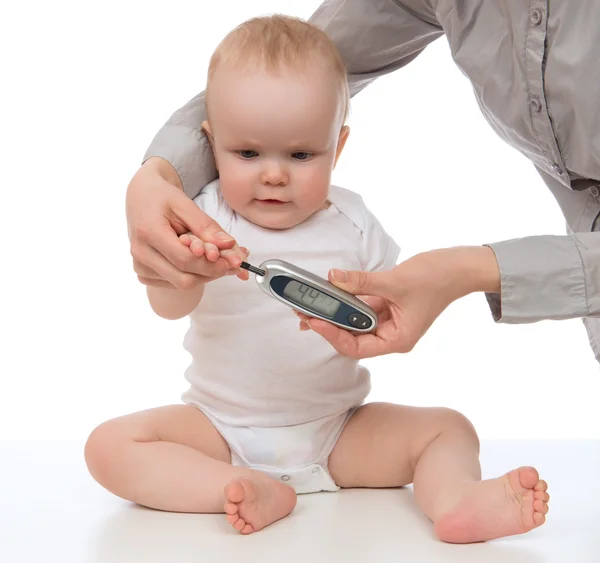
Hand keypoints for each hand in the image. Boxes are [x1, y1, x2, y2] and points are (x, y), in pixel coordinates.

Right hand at [126, 158, 247, 288]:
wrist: (141, 197)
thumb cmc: (163, 197)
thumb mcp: (186, 205)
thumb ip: (208, 227)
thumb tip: (230, 245)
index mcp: (148, 232)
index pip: (185, 260)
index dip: (213, 265)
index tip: (235, 262)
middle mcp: (140, 253)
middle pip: (184, 279)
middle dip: (213, 273)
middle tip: (233, 263)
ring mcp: (140, 266)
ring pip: (182, 284)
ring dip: (206, 274)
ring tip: (219, 258)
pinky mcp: (144, 273)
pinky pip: (174, 283)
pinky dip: (194, 275)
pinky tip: (201, 260)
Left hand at [297, 247, 499, 358]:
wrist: (458, 266)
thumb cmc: (437, 279)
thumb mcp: (395, 281)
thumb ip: (361, 282)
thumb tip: (333, 278)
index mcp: (397, 340)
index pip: (357, 347)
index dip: (333, 336)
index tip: (314, 321)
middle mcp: (391, 335)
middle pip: (352, 337)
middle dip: (327, 325)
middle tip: (303, 312)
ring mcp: (388, 321)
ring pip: (354, 321)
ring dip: (334, 312)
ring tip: (309, 304)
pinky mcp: (387, 306)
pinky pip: (361, 306)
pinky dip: (346, 300)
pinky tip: (330, 292)